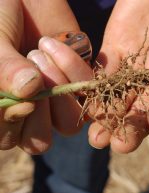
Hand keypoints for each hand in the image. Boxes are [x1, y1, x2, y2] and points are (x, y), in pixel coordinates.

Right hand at [0, 0, 91, 153]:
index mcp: (2, 109)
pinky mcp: (79, 81)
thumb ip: (3, 69)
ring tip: (38, 53)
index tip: (25, 100)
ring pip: (69, 125)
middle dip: (40, 111)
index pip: (8, 138)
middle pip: (40, 140)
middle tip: (32, 71)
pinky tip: (54, 43)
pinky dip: (75, 69)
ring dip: (58, 91)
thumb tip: (29, 93)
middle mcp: (29, 111)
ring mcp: (57, 99)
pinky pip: (88, 92)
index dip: (16, 124)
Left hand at [88, 0, 148, 152]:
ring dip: (105, 120)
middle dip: (129, 134)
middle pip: (140, 120)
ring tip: (96, 134)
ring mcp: (134, 72)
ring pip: (116, 103)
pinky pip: (99, 74)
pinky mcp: (115, 52)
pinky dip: (89, 85)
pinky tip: (84, 96)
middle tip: (119, 143)